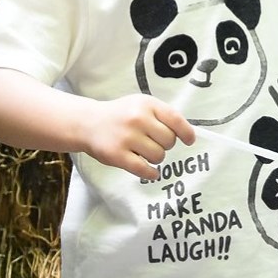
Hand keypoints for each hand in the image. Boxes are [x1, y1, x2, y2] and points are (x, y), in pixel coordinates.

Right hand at [80, 94, 194, 180]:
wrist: (88, 123)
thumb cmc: (121, 115)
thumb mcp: (141, 105)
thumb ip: (162, 115)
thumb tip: (187, 133)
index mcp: (147, 104)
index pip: (175, 119)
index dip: (186, 132)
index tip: (189, 140)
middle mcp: (137, 118)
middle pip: (169, 140)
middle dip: (165, 145)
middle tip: (154, 143)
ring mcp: (126, 137)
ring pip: (158, 156)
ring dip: (156, 158)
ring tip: (145, 153)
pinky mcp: (117, 155)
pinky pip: (144, 169)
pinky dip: (151, 173)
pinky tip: (151, 172)